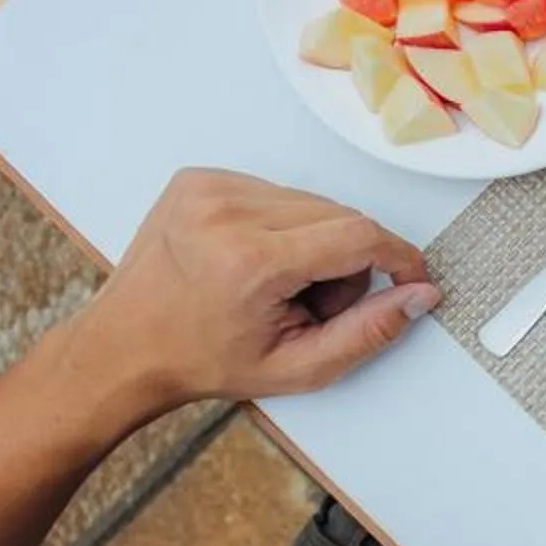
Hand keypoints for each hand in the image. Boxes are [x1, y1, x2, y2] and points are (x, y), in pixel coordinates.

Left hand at [59, 169, 437, 424]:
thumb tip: (420, 294)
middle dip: (348, 262)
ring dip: (316, 242)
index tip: (410, 279)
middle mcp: (226, 211)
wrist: (125, 347)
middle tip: (316, 305)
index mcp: (250, 260)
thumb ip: (369, 332)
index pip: (358, 235)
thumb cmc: (203, 360)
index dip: (398, 258)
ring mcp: (208, 188)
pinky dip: (282, 226)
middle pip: (339, 216)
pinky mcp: (198, 178)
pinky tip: (255, 261)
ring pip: (311, 202)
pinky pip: (276, 192)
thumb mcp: (297, 366)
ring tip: (280, 285)